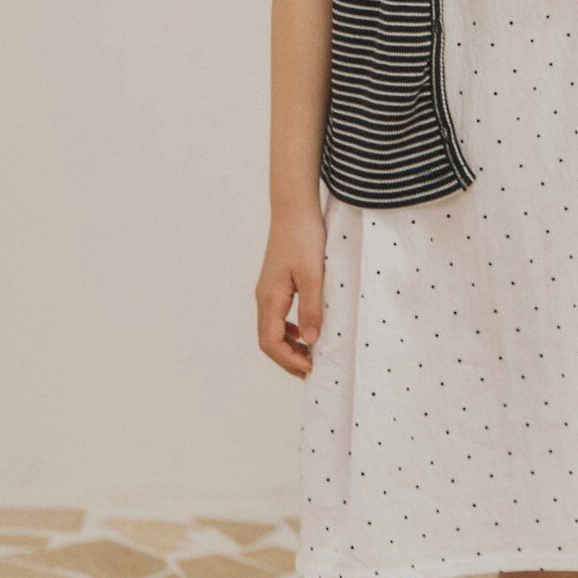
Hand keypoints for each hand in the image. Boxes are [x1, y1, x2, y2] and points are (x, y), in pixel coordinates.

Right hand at [256, 201, 326, 377]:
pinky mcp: (276, 282)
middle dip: (288, 358)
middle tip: (311, 369)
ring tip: (311, 353)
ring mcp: (268, 290)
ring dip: (289, 345)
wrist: (294, 207)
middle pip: (268, 340)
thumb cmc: (303, 236)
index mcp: (270, 298)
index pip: (270, 342)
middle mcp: (264, 297)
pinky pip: (278, 315)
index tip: (310, 368)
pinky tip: (307, 328)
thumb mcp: (313, 274)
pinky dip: (290, 329)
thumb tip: (311, 340)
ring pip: (272, 328)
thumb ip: (311, 307)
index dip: (289, 360)